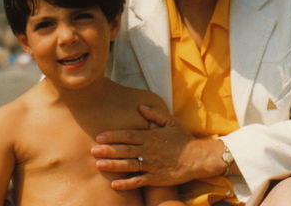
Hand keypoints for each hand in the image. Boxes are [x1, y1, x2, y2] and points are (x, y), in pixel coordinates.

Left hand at [91, 104, 210, 189]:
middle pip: (125, 150)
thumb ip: (155, 114)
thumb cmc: (183, 139)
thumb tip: (140, 107)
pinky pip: (138, 181)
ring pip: (128, 165)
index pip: (128, 135)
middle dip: (108, 150)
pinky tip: (114, 185)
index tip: (100, 137)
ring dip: (112, 165)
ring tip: (98, 164)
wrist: (198, 158)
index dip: (113, 136)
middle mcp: (149, 151)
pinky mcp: (156, 178)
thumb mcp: (171, 122)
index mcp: (151, 137)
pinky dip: (126, 184)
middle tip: (92, 150)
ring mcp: (151, 165)